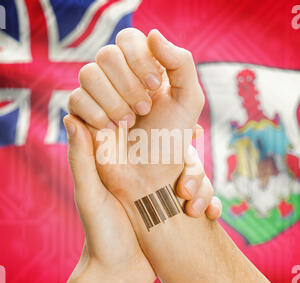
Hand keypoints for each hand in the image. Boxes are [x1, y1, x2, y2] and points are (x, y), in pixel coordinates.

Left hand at [58, 115, 220, 282]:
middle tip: (185, 188)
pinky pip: (203, 199)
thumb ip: (81, 159)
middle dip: (193, 166)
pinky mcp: (177, 210)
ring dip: (203, 188)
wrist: (119, 273)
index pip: (153, 137)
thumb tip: (71, 116)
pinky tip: (210, 215)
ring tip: (195, 209)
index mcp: (129, 166)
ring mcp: (166, 193)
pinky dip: (211, 204)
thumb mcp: (89, 194)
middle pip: (182, 155)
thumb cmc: (100, 233)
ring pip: (196, 176)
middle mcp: (150, 175)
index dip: (171, 129)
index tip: (189, 129)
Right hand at [69, 28, 205, 225]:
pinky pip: (74, 98)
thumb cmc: (172, 139)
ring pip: (88, 74)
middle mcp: (119, 80)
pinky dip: (95, 114)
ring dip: (113, 100)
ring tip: (129, 122)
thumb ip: (181, 62)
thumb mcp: (189, 100)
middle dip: (128, 84)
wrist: (152, 176)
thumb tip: (151, 34)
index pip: (129, 39)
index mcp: (143, 70)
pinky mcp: (83, 114)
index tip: (155, 87)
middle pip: (107, 54)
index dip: (139, 58)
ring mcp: (99, 96)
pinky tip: (112, 129)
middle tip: (144, 109)